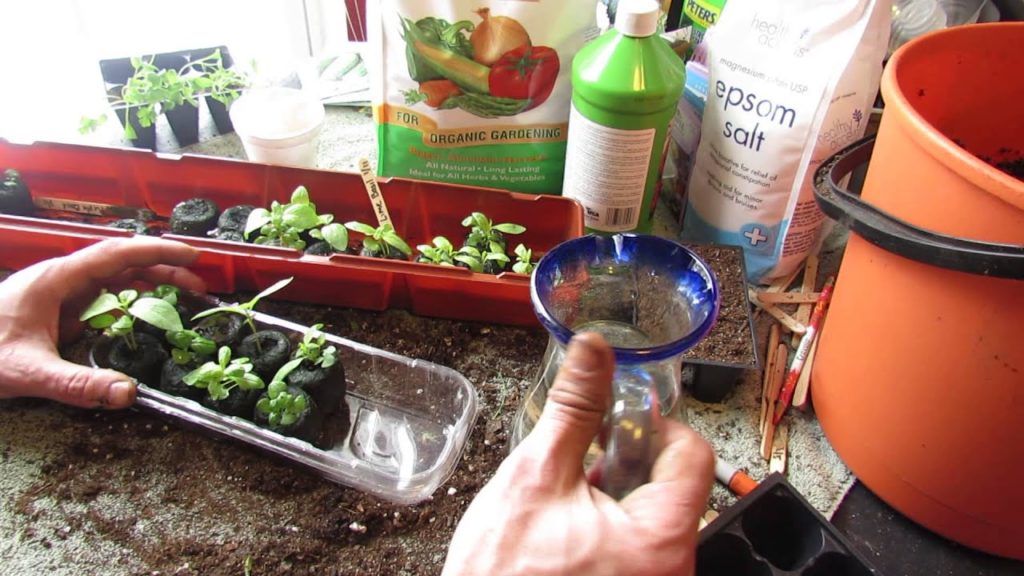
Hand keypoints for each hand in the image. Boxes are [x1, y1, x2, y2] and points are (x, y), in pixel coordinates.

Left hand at [0, 237, 204, 408]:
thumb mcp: (29, 372)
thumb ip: (78, 384)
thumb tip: (128, 393)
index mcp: (56, 279)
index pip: (117, 254)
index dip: (158, 252)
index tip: (193, 255)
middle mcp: (60, 280)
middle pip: (121, 263)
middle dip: (163, 268)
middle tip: (199, 284)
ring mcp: (57, 295)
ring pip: (112, 279)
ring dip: (149, 283)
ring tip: (183, 296)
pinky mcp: (54, 312)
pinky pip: (100, 299)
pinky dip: (129, 303)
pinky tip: (143, 319)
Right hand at [443, 332, 713, 575]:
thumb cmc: (503, 575)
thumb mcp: (537, 478)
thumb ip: (574, 409)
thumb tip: (593, 353)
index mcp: (662, 539)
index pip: (691, 453)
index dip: (651, 425)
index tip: (613, 421)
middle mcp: (672, 568)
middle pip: (672, 484)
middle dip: (623, 462)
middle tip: (579, 464)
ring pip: (650, 514)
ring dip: (610, 494)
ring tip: (564, 504)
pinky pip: (635, 544)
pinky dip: (605, 525)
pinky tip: (566, 531)